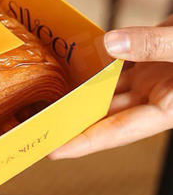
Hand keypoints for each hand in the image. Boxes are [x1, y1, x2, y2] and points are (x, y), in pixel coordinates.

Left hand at [49, 16, 172, 159]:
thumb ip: (155, 45)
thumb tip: (108, 43)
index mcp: (169, 108)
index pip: (117, 132)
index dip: (83, 143)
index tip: (51, 150)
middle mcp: (157, 98)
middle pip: (104, 116)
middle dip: (72, 122)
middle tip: (35, 125)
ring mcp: (152, 79)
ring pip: (106, 91)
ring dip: (78, 94)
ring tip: (43, 99)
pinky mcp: (148, 59)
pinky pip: (114, 66)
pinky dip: (93, 66)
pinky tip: (69, 66)